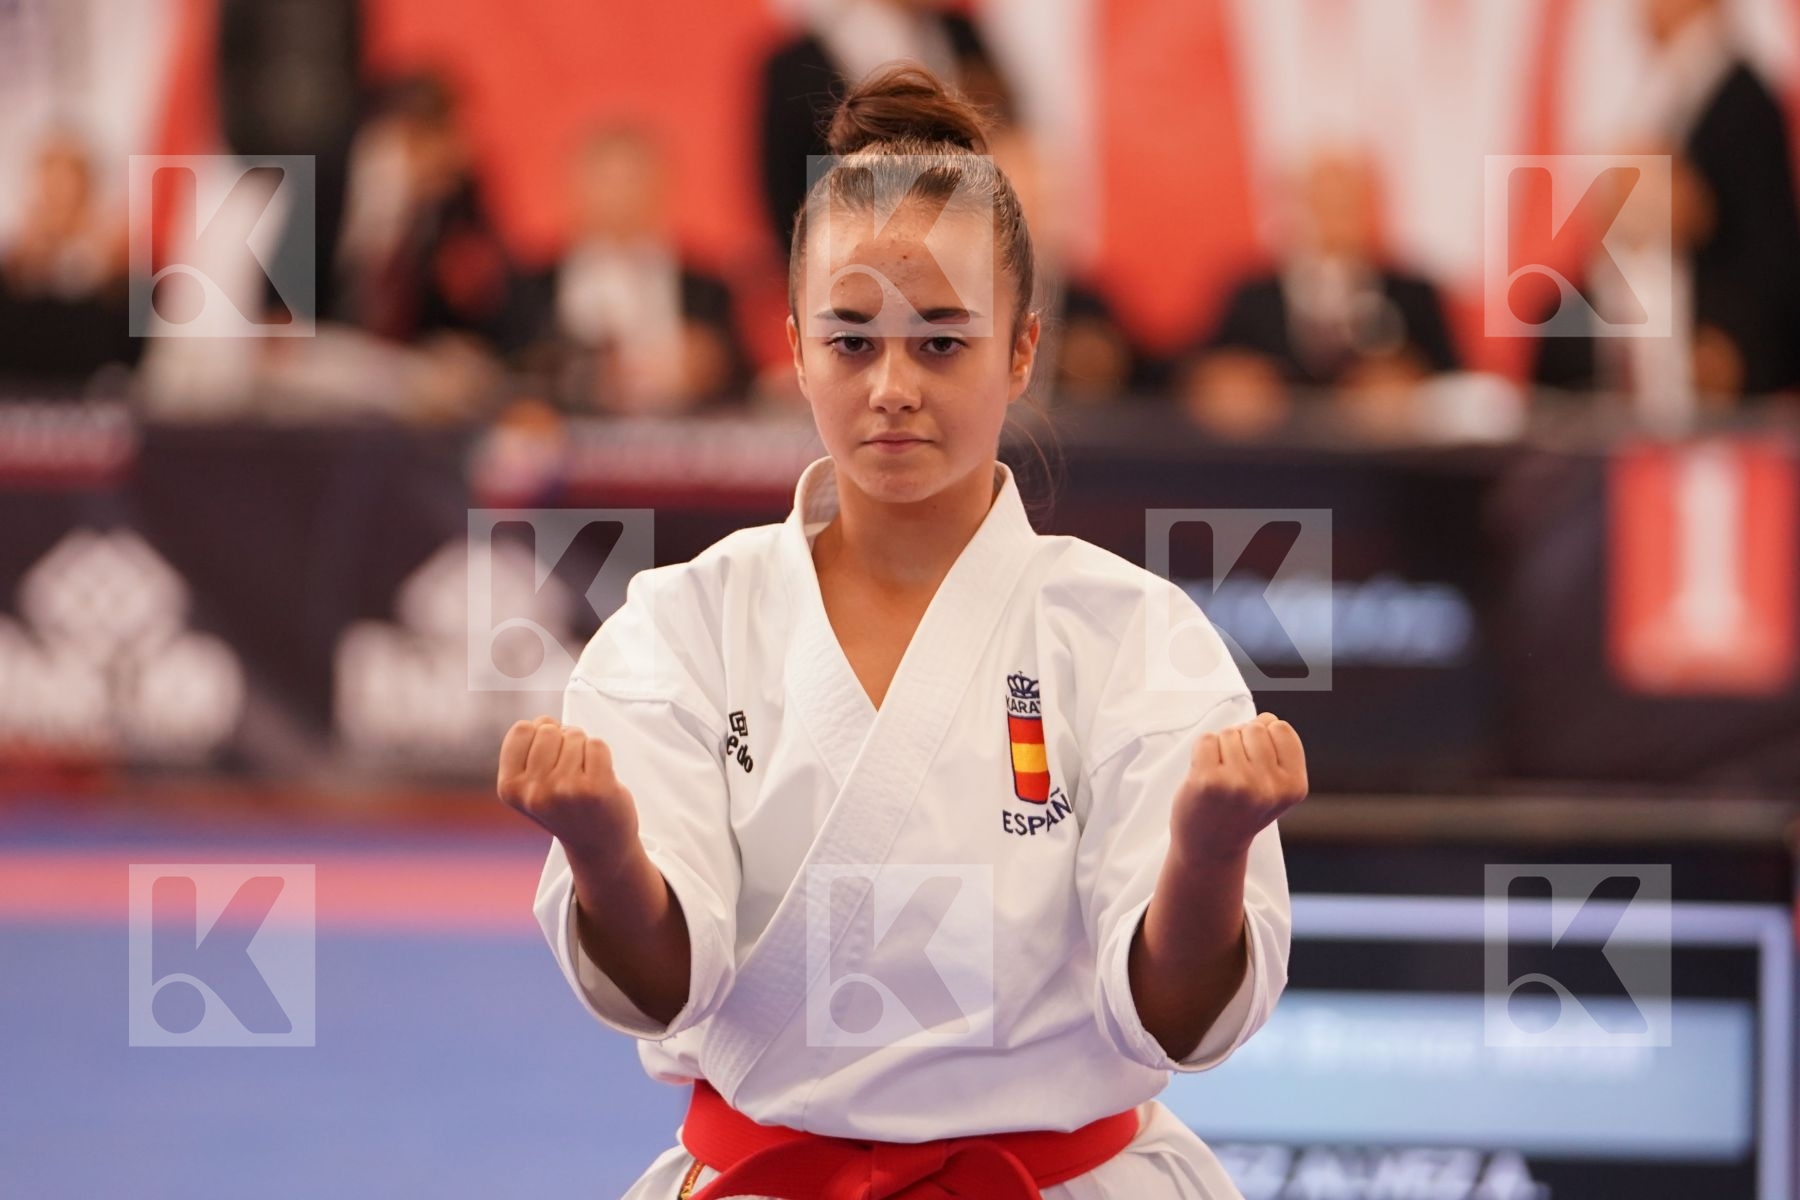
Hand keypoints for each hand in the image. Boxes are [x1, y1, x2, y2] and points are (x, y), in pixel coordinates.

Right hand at [496, 716, 639, 865]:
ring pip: (575, 735)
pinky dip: (602, 755)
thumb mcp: (531, 785)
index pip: (521, 729)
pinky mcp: (595, 789)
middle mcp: (533, 791)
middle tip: (569, 771)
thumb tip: (545, 721)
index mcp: (510, 788)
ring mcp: (564, 790)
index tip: (548, 759)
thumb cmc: (565, 807)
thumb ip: (529, 750)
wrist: (599, 846)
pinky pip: (597, 744)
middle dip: (562, 741)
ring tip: (583, 777)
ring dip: (583, 750)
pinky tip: (599, 779)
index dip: (539, 735)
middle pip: (548, 728)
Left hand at [1171, 712, 1307, 863]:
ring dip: (1221, 750)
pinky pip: (1206, 739)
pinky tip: (1205, 777)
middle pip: (1255, 727)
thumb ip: (1276, 750)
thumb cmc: (1240, 810)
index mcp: (1294, 786)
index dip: (1264, 739)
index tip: (1257, 766)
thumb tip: (1267, 718)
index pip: (1281, 729)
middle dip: (1242, 742)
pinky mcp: (1208, 781)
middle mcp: (1270, 787)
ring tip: (1221, 779)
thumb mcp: (1274, 786)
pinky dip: (1201, 752)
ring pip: (1229, 733)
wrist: (1210, 848)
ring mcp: (1239, 784)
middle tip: (1236, 775)